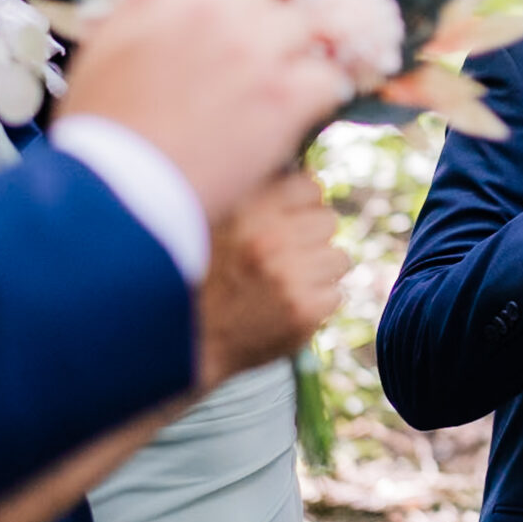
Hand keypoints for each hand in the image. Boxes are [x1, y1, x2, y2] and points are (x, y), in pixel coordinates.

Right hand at [59, 0, 352, 221]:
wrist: (114, 193)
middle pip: (263, 1)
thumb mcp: (102, 52)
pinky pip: (325, 79)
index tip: (218, 43)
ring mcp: (254, 50)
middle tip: (245, 73)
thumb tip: (178, 5)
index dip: (223, 16)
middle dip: (257, 33)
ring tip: (267, 99)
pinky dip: (315, 100)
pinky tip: (292, 119)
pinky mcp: (285, 94)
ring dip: (288, 61)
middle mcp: (214, 9)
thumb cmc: (101, 134)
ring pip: (299, 32)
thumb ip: (144, 17)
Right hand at [196, 169, 348, 387]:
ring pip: (339, 258)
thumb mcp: (215, 219)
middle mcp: (268, 238)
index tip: (284, 221)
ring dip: (317, 272)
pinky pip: (336, 295)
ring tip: (281, 284)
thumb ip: (257, 193)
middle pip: (328, 220)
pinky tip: (284, 308)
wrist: (183, 347)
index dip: (300, 204)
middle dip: (310, 238)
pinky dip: (316, 304)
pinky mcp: (303, 312)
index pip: (309, 186)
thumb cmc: (200, 276)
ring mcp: (287, 276)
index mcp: (245, 207)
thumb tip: (307, 174)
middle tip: (280, 258)